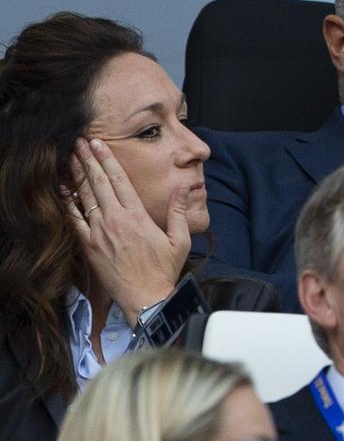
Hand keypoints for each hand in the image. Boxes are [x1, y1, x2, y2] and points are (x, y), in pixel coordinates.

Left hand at [67, 138, 181, 319]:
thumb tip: (183, 188)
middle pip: (98, 183)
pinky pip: (75, 221)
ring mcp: (99, 233)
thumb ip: (179, 211)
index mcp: (138, 216)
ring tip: (70, 159)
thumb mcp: (181, 239)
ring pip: (85, 198)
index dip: (108, 160)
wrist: (146, 298)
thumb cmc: (165, 270)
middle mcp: (116, 221)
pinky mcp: (89, 247)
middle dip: (88, 160)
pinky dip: (68, 204)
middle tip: (80, 143)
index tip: (99, 144)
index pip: (119, 180)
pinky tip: (64, 191)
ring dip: (77, 176)